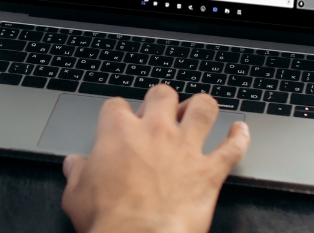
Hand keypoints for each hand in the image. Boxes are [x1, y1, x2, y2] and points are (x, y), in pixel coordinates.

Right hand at [61, 86, 249, 232]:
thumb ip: (77, 174)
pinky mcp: (210, 171)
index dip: (118, 112)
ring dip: (202, 107)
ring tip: (200, 110)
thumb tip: (74, 165)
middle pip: (163, 94)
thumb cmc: (108, 220)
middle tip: (162, 110)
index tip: (119, 120)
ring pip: (203, 108)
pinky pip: (233, 147)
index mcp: (118, 132)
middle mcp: (155, 131)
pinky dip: (239, 137)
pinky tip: (240, 130)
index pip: (117, 105)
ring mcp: (185, 148)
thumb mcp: (76, 195)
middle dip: (163, 99)